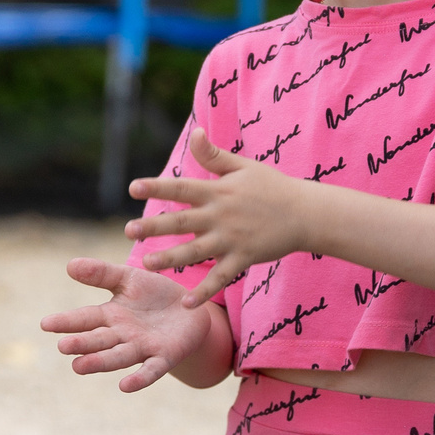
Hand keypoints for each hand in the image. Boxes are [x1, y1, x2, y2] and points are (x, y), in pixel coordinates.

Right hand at [41, 257, 221, 391]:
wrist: (191, 310)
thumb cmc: (155, 295)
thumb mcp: (129, 278)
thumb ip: (102, 273)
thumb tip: (69, 265)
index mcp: (111, 316)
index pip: (85, 319)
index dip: (66, 322)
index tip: (45, 324)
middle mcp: (122, 335)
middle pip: (99, 340)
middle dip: (82, 344)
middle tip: (63, 347)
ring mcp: (142, 348)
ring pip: (118, 357)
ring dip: (100, 362)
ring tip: (79, 367)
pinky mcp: (164, 357)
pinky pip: (150, 370)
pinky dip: (139, 379)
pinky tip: (125, 386)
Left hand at [123, 130, 307, 303]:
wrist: (306, 214)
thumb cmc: (272, 187)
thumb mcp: (243, 167)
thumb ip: (214, 155)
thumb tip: (194, 131)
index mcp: (218, 191)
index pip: (182, 188)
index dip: (157, 186)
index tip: (133, 187)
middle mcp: (221, 216)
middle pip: (182, 222)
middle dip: (154, 226)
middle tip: (129, 231)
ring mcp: (232, 239)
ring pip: (196, 251)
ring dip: (171, 259)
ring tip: (148, 263)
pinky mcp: (244, 258)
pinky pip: (220, 277)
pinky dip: (204, 291)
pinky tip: (186, 303)